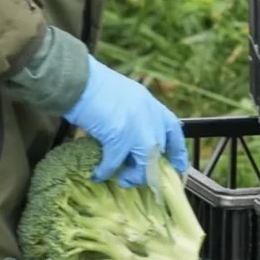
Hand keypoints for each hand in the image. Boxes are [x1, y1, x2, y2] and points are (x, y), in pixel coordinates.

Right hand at [62, 57, 187, 186]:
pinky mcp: (119, 137)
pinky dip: (106, 172)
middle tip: (141, 180)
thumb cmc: (96, 87)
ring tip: (123, 179)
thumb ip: (135, 116)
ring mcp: (137, 127)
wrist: (80, 80)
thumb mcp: (125, 98)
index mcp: (151, 105)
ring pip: (146, 163)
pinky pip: (115, 164)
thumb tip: (133, 141)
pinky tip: (98, 174)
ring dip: (134, 176)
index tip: (179, 168)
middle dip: (153, 170)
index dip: (178, 152)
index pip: (174, 130)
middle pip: (161, 151)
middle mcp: (149, 116)